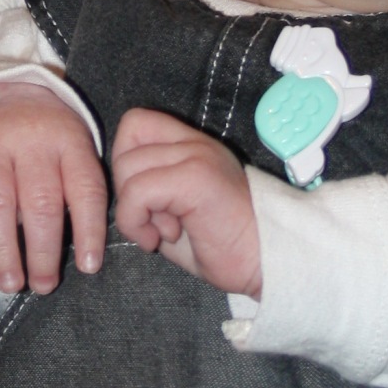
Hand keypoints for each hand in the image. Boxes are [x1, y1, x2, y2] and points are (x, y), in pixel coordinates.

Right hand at [0, 80, 106, 293]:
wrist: (5, 88)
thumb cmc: (48, 136)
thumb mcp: (75, 147)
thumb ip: (80, 189)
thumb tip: (84, 256)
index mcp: (69, 143)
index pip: (84, 189)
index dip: (89, 230)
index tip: (88, 267)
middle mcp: (32, 143)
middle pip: (40, 202)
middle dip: (43, 249)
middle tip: (43, 285)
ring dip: (3, 246)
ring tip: (9, 282)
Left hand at [111, 108, 262, 297]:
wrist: (269, 264)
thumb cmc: (223, 247)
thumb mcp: (177, 212)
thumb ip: (149, 190)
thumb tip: (118, 192)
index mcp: (192, 145)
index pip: (136, 123)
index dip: (126, 160)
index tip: (144, 199)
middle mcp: (195, 143)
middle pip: (125, 146)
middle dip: (128, 191)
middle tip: (157, 220)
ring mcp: (197, 156)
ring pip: (127, 170)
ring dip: (135, 212)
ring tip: (166, 231)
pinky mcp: (195, 178)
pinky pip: (138, 193)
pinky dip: (137, 222)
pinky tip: (164, 239)